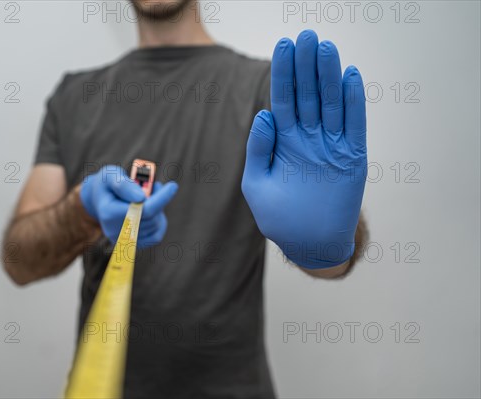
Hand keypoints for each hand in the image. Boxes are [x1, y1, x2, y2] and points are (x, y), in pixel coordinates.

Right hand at [81, 165, 177, 247]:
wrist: (99, 200)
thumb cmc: (107, 184)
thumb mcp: (111, 175)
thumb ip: (124, 185)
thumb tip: (141, 197)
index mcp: (109, 213)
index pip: (143, 210)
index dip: (161, 198)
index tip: (173, 185)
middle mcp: (115, 231)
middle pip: (152, 217)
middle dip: (159, 199)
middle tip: (156, 185)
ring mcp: (124, 241)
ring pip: (156, 226)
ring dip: (159, 209)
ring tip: (151, 195)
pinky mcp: (132, 245)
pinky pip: (156, 236)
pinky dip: (159, 221)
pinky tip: (153, 210)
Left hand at [242, 30, 366, 268]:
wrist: (307, 244)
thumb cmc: (279, 217)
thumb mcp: (257, 184)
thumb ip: (258, 150)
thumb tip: (264, 114)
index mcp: (284, 141)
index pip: (283, 100)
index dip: (284, 74)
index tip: (284, 46)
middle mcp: (308, 138)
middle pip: (308, 95)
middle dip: (306, 67)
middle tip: (307, 36)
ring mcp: (331, 146)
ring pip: (331, 104)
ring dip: (329, 77)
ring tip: (326, 49)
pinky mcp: (352, 159)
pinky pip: (354, 126)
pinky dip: (354, 103)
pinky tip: (351, 77)